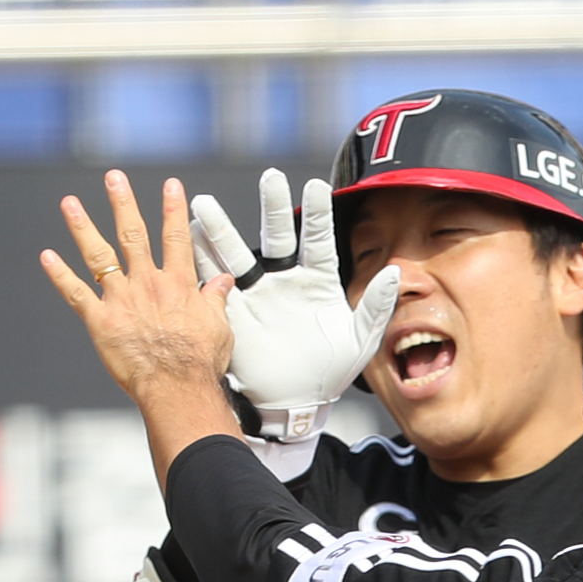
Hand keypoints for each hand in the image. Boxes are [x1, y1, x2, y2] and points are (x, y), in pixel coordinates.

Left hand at [42, 174, 239, 479]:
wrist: (177, 388)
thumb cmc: (200, 363)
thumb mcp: (219, 328)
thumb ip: (216, 300)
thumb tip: (224, 282)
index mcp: (178, 285)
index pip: (176, 238)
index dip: (173, 209)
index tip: (170, 185)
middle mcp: (148, 285)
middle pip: (134, 235)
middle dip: (123, 204)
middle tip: (113, 178)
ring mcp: (121, 300)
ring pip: (99, 255)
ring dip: (83, 226)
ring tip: (70, 203)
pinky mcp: (100, 321)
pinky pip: (76, 293)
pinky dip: (60, 275)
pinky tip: (47, 256)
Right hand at [191, 170, 400, 440]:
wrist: (296, 404)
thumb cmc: (332, 372)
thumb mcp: (361, 342)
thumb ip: (376, 307)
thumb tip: (395, 273)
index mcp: (318, 282)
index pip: (319, 240)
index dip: (317, 213)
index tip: (315, 185)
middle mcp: (286, 280)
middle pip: (277, 236)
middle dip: (272, 207)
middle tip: (270, 177)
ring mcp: (257, 294)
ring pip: (237, 254)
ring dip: (220, 230)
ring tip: (203, 203)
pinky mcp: (234, 313)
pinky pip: (214, 284)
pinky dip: (201, 263)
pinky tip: (188, 239)